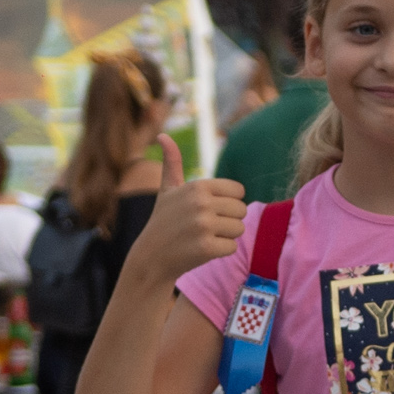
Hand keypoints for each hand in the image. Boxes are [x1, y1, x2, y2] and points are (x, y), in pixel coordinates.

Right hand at [126, 133, 246, 279]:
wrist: (151, 257)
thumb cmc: (163, 221)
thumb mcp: (167, 190)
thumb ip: (172, 163)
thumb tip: (163, 135)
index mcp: (197, 186)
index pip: (239, 191)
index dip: (227, 202)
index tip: (208, 210)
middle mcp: (201, 203)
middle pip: (241, 211)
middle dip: (227, 221)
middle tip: (204, 227)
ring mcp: (203, 226)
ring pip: (239, 229)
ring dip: (225, 236)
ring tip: (202, 237)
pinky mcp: (206, 248)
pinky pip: (232, 247)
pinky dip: (220, 251)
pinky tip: (201, 250)